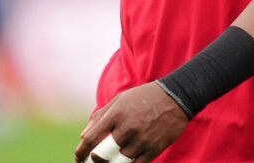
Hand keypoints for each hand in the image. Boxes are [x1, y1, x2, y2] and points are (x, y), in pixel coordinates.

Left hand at [74, 82, 189, 161]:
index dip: (80, 151)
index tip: (78, 157)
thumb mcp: (121, 99)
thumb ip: (101, 115)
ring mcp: (141, 140)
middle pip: (101, 155)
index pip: (91, 138)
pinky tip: (125, 162)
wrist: (176, 97)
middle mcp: (127, 128)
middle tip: (93, 161)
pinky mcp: (153, 149)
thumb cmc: (144, 97)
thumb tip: (84, 135)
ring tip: (110, 161)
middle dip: (94, 161)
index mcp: (116, 114)